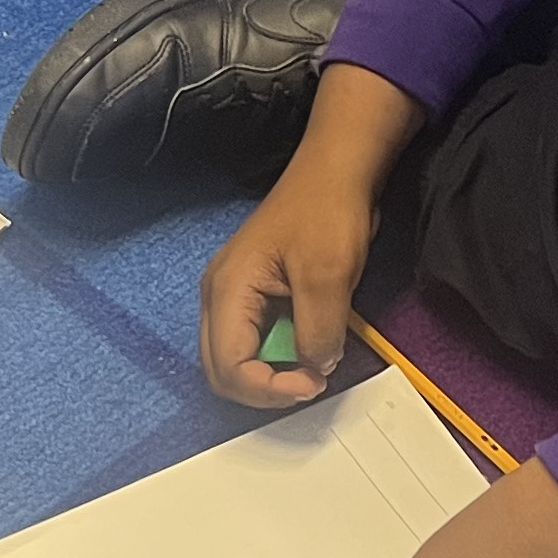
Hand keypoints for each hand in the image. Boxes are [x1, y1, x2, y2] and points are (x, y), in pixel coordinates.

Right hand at [204, 158, 379, 405]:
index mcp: (226, 290)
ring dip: (273, 373)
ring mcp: (235, 295)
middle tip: (311, 381)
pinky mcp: (255, 294)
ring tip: (313, 363)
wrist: (337, 169)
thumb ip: (318, 333)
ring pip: (238, 359)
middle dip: (265, 388)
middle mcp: (220, 296)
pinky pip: (257, 341)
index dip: (270, 388)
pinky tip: (309, 343)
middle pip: (222, 371)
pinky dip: (281, 354)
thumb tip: (316, 368)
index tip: (314, 382)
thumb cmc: (326, 210)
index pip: (228, 367)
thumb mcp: (327, 277)